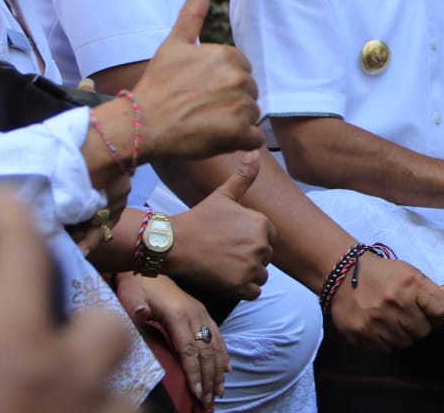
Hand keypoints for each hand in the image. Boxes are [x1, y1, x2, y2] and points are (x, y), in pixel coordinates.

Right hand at [0, 194, 132, 412]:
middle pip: (103, 324)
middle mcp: (70, 369)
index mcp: (16, 336)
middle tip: (42, 328)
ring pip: (117, 385)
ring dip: (93, 379)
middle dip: (82, 319)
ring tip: (56, 386)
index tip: (6, 199)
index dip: (14, 218)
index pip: (22, 252)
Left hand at [114, 272, 227, 410]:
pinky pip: (218, 336)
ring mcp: (200, 313)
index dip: (195, 373)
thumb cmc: (137, 283)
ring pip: (215, 346)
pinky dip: (224, 354)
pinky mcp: (202, 313)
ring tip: (219, 393)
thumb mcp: (132, 293)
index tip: (198, 393)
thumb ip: (137, 306)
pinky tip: (227, 370)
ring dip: (218, 372)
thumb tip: (141, 313)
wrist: (150, 261)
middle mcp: (194, 314)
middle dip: (209, 380)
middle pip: (206, 352)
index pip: (190, 349)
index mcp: (178, 314)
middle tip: (210, 403)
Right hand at [130, 0, 263, 160]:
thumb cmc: (157, 85)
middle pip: (248, 92)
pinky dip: (240, 142)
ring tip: (204, 122)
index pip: (242, 70)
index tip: (198, 89)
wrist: (142, 124)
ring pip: (252, 115)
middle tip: (199, 107)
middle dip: (230, 101)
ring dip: (234, 122)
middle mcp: (238, 78)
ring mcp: (240, 106)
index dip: (222, 82)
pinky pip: (253, 139)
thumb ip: (192, 10)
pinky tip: (216, 138)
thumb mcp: (174, 42)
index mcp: (228, 56)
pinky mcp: (239, 133)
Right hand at [169, 152, 273, 299]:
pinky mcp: (241, 286)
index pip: (270, 237)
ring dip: (246, 274)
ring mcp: (251, 266)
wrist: (174, 244)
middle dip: (249, 257)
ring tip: (224, 264)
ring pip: (261, 275)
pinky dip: (242, 288)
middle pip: (265, 257)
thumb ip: (244, 176)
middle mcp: (260, 244)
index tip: (230, 238)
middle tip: (224, 251)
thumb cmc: (199, 218)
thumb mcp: (224, 195)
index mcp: (262, 223)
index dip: (250, 239)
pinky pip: (254, 292)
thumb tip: (255, 150)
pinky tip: (225, 277)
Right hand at [327, 255, 443, 353]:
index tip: (431, 311)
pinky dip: (386, 341)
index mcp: (410, 284)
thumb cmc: (385, 275)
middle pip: (424, 331)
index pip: (440, 311)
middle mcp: (393, 302)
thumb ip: (442, 297)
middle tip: (408, 314)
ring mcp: (375, 320)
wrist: (344, 274)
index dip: (438, 314)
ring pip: (406, 343)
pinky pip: (386, 349)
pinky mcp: (360, 334)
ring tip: (392, 318)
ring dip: (403, 334)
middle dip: (420, 325)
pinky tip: (380, 326)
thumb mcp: (415, 277)